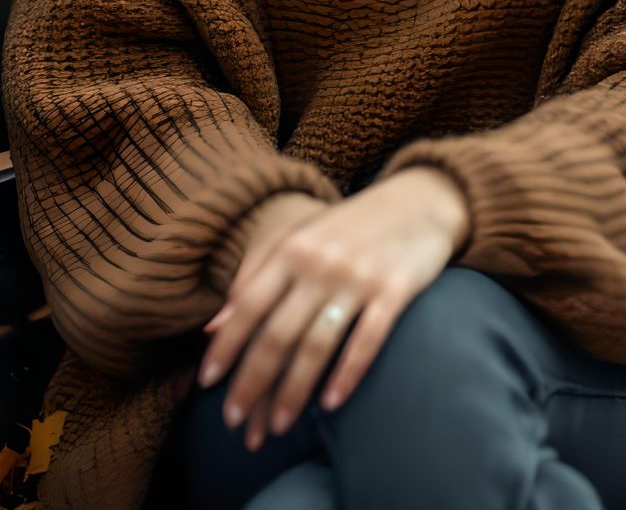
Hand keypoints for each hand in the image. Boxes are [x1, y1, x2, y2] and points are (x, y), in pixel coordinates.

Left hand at [196, 166, 469, 451]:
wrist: (418, 200)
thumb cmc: (350, 226)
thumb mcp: (300, 237)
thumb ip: (257, 276)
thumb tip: (214, 327)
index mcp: (292, 247)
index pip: (248, 304)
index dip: (226, 345)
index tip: (207, 382)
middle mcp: (320, 263)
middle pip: (278, 334)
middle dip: (252, 383)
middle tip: (234, 420)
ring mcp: (358, 278)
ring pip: (317, 346)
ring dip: (294, 392)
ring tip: (278, 426)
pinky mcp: (394, 290)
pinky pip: (366, 341)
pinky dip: (346, 375)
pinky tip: (331, 403)